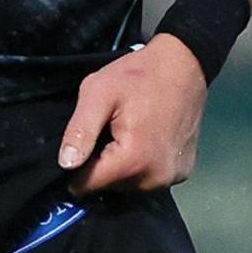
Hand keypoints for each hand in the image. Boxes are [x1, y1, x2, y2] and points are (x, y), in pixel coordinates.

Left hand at [57, 34, 208, 196]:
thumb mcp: (98, 92)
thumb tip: (66, 165)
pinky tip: (147, 139)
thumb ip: (79, 130)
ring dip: (122, 166)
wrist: (185, 65)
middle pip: (109, 187)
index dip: (78, 166)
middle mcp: (155, 178)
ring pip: (129, 185)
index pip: (86, 186)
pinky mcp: (182, 172)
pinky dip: (142, 165)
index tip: (87, 141)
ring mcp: (172, 177)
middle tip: (111, 130)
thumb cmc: (140, 75)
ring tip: (129, 133)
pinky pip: (148, 178)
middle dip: (103, 163)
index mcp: (133, 161)